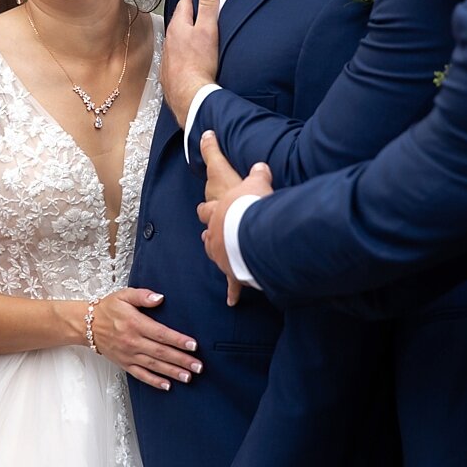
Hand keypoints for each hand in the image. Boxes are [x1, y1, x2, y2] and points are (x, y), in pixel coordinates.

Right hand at [90, 289, 200, 390]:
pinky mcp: (124, 363)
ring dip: (172, 372)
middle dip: (181, 360)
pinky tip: (167, 386)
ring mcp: (129, 355)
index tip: (193, 345)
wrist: (86, 325)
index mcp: (135, 324)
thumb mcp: (124, 295)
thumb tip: (160, 298)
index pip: (161, 334)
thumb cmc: (107, 309)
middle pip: (161, 352)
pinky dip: (154, 381)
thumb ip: (143, 295)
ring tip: (188, 377)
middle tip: (198, 366)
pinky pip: (141, 375)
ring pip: (154, 366)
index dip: (178, 340)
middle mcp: (133, 342)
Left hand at [162, 0, 221, 125]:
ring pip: (177, 39)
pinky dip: (184, 52)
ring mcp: (168, 56)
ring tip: (198, 33)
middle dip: (191, 14)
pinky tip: (192, 57)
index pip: (185, 2)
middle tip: (202, 9)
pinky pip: (177, 56)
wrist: (189, 96)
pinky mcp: (170, 71)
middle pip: (180, 20)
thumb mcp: (208, 29)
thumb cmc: (198, 65)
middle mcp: (169, 40)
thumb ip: (208, 5)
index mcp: (178, 26)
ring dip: (186, 34)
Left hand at [197, 130, 271, 306]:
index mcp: (217, 212)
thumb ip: (257, 174)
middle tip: (209, 235)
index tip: (206, 210)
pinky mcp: (232, 270)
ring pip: (215, 256)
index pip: (207, 210)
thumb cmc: (252, 204)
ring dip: (218, 256)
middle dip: (210, 234)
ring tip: (221, 257)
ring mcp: (222, 254)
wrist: (252, 229)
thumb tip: (260, 165)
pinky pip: (232, 283)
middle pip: (207, 234)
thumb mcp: (256, 182)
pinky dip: (232, 292)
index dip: (207, 209)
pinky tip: (232, 301)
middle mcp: (215, 234)